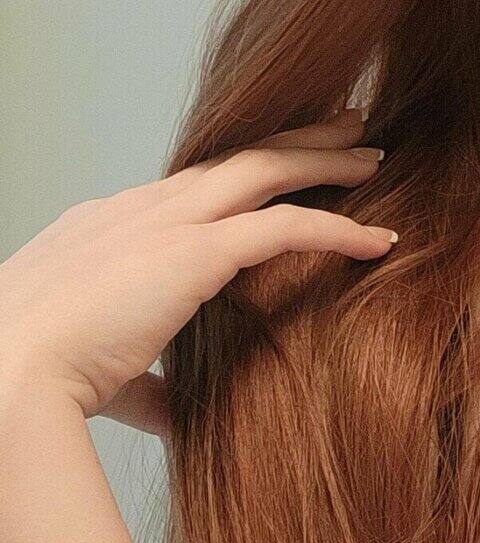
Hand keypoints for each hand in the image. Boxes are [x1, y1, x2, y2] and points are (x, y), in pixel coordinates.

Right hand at [0, 110, 394, 428]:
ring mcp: (166, 224)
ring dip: (324, 160)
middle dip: (295, 138)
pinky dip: (339, 229)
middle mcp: (139, 211)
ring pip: (265, 169)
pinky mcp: (194, 253)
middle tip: (347, 127)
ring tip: (373, 155)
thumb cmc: (29, 379)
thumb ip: (144, 385)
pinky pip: (286, 226)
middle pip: (235, 156)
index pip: (191, 185)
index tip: (280, 165)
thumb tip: (175, 415)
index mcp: (108, 227)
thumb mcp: (97, 372)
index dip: (242, 173)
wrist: (2, 379)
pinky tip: (380, 240)